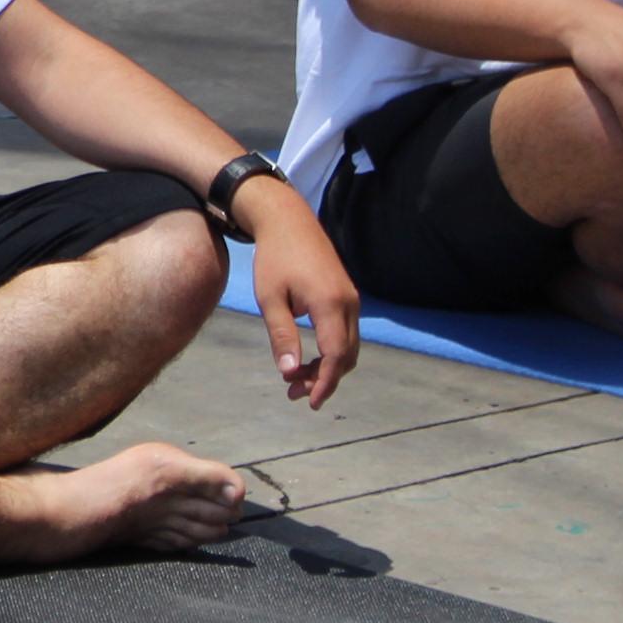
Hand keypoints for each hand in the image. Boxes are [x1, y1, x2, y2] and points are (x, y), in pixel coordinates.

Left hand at [240, 189, 359, 408]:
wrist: (289, 222)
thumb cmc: (274, 259)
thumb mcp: (270, 299)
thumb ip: (281, 336)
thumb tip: (288, 372)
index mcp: (330, 304)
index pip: (336, 355)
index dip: (325, 382)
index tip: (309, 401)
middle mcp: (349, 303)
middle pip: (346, 356)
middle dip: (324, 379)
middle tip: (294, 393)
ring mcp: (352, 299)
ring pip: (348, 346)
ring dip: (328, 366)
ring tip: (295, 379)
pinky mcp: (348, 296)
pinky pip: (346, 333)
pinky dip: (331, 350)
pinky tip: (307, 358)